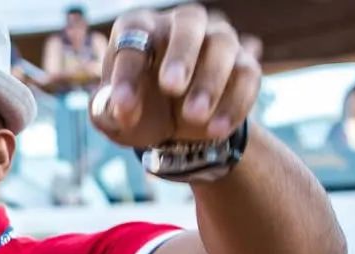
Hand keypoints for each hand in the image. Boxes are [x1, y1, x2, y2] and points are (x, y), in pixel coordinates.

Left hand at [90, 4, 259, 145]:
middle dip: (181, 54)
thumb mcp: (114, 117)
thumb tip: (120, 110)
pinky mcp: (244, 63)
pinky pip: (248, 75)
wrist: (175, 127)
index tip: (122, 105)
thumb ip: (106, 112)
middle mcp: (182, 23)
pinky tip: (216, 130)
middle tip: (171, 87)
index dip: (127, 70)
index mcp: (140, 27)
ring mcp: (218, 39)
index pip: (133, 34)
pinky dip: (234, 103)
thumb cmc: (138, 110)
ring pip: (223, 46)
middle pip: (189, 22)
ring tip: (193, 116)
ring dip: (209, 82)